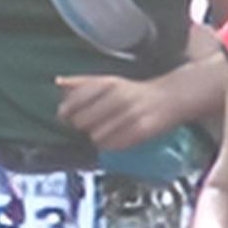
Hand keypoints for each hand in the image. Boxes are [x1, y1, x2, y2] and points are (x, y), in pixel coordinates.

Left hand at [53, 69, 184, 152]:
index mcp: (108, 83)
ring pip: (95, 136)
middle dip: (82, 125)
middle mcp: (118, 97)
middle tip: (91, 123)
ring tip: (106, 130)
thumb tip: (58, 82)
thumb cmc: (135, 91)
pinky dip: (110, 144)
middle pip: (82, 121)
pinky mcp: (140, 131)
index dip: (67, 111)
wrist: (169, 98)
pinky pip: (113, 145)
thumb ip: (83, 83)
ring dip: (97, 137)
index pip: (75, 101)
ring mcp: (130, 115)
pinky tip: (116, 137)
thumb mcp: (109, 81)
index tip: (66, 115)